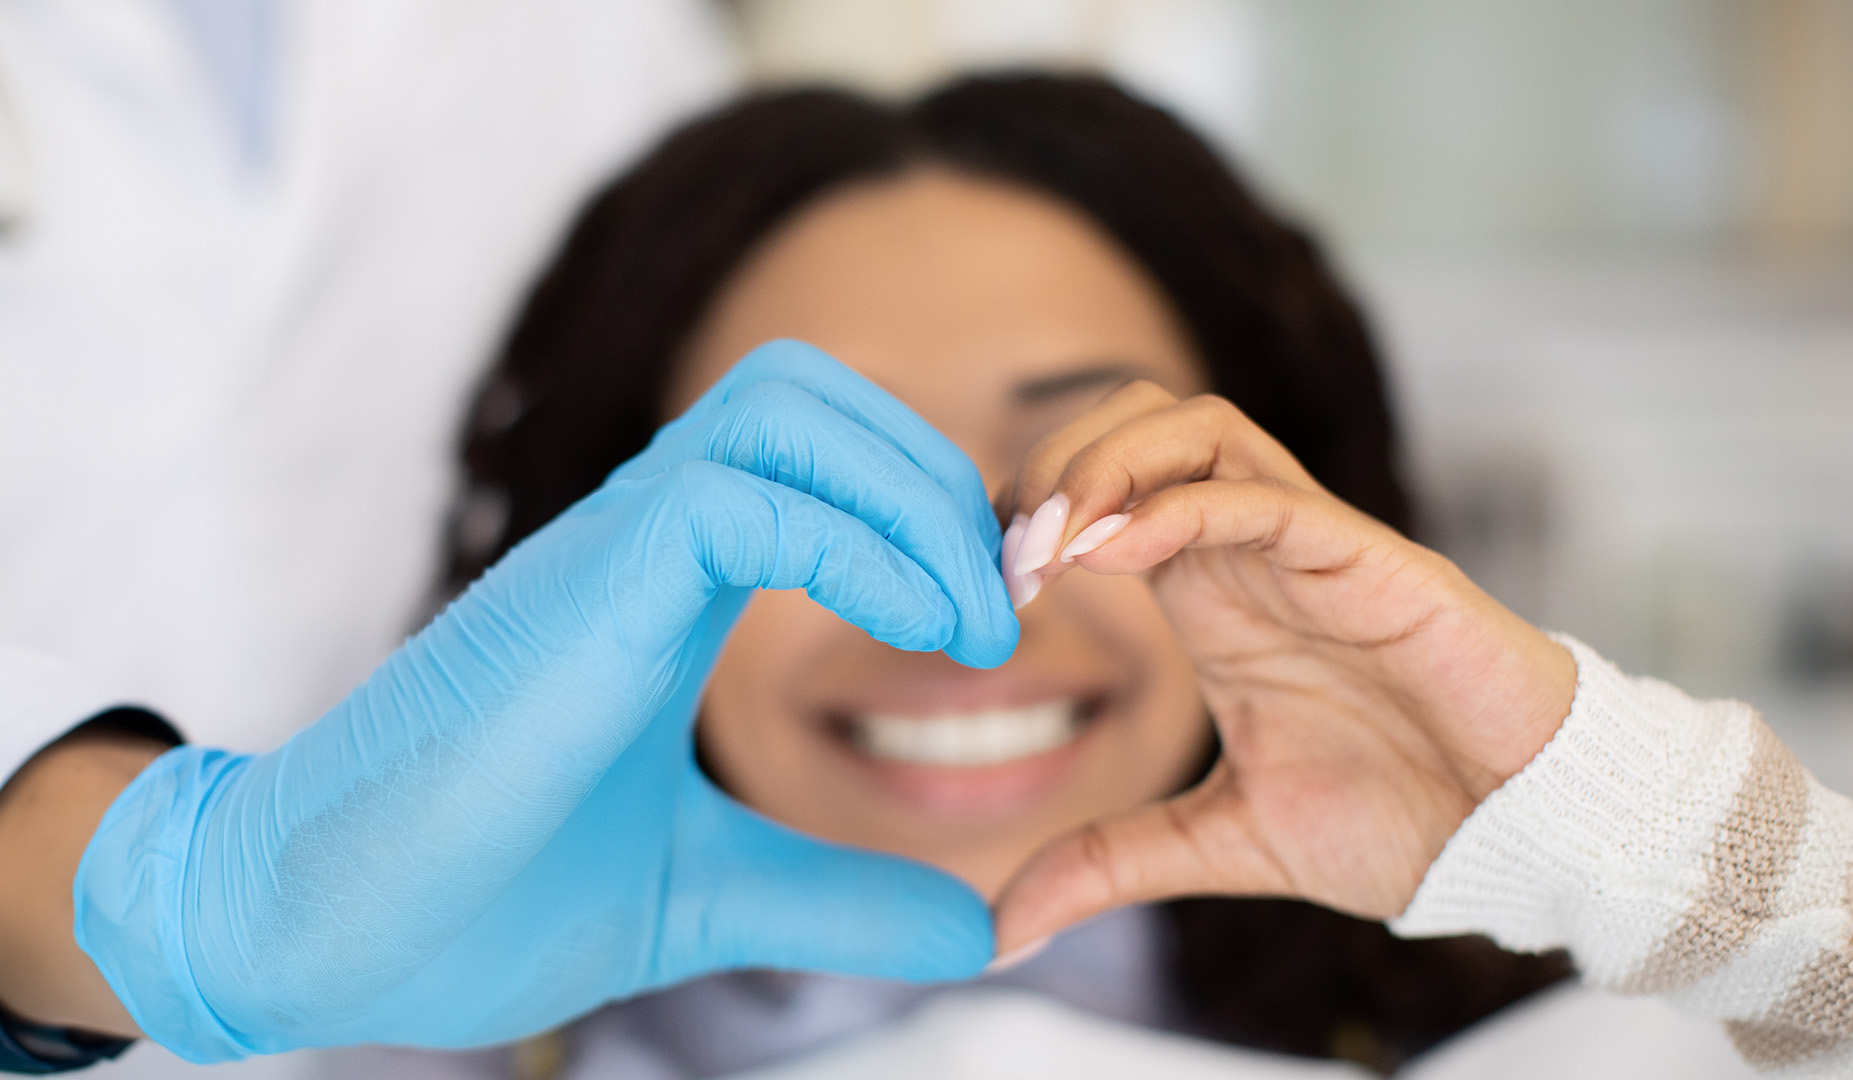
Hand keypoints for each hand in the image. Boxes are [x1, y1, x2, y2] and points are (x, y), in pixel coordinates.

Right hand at [72, 341, 1019, 1061]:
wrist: (316, 931)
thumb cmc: (480, 897)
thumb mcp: (707, 895)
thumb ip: (836, 899)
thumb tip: (976, 928)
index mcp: (665, 582)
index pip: (814, 453)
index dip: (925, 507)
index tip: (989, 622)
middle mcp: (640, 537)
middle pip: (813, 394)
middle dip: (938, 479)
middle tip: (999, 608)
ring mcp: (606, 549)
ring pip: (783, 406)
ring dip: (912, 493)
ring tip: (970, 620)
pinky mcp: (580, 588)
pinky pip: (741, 499)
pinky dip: (860, 545)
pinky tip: (921, 634)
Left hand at [992, 382, 1574, 950]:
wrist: (1519, 838)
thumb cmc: (1396, 817)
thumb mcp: (1217, 842)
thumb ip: (1109, 862)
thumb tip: (998, 928)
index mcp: (1209, 588)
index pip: (1101, 485)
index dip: (1025, 512)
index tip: (976, 592)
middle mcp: (1249, 546)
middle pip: (1133, 419)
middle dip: (1048, 462)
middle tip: (1000, 558)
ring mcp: (1307, 541)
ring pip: (1192, 426)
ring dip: (1100, 464)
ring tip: (1041, 544)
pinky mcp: (1366, 557)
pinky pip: (1259, 495)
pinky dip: (1172, 506)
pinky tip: (1110, 551)